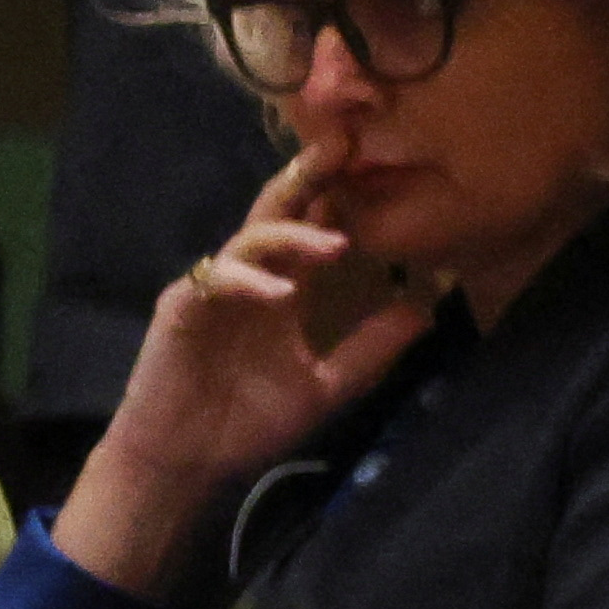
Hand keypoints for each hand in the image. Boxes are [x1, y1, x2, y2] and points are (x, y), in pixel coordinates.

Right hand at [57, 152, 435, 600]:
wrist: (187, 463)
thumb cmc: (249, 422)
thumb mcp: (327, 385)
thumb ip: (371, 348)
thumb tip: (426, 310)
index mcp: (287, 288)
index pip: (316, 227)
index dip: (344, 194)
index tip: (383, 161)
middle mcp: (252, 278)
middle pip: (279, 210)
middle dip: (309, 175)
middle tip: (345, 145)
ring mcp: (215, 289)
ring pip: (251, 239)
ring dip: (293, 235)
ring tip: (336, 245)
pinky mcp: (182, 308)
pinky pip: (216, 281)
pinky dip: (250, 282)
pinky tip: (282, 294)